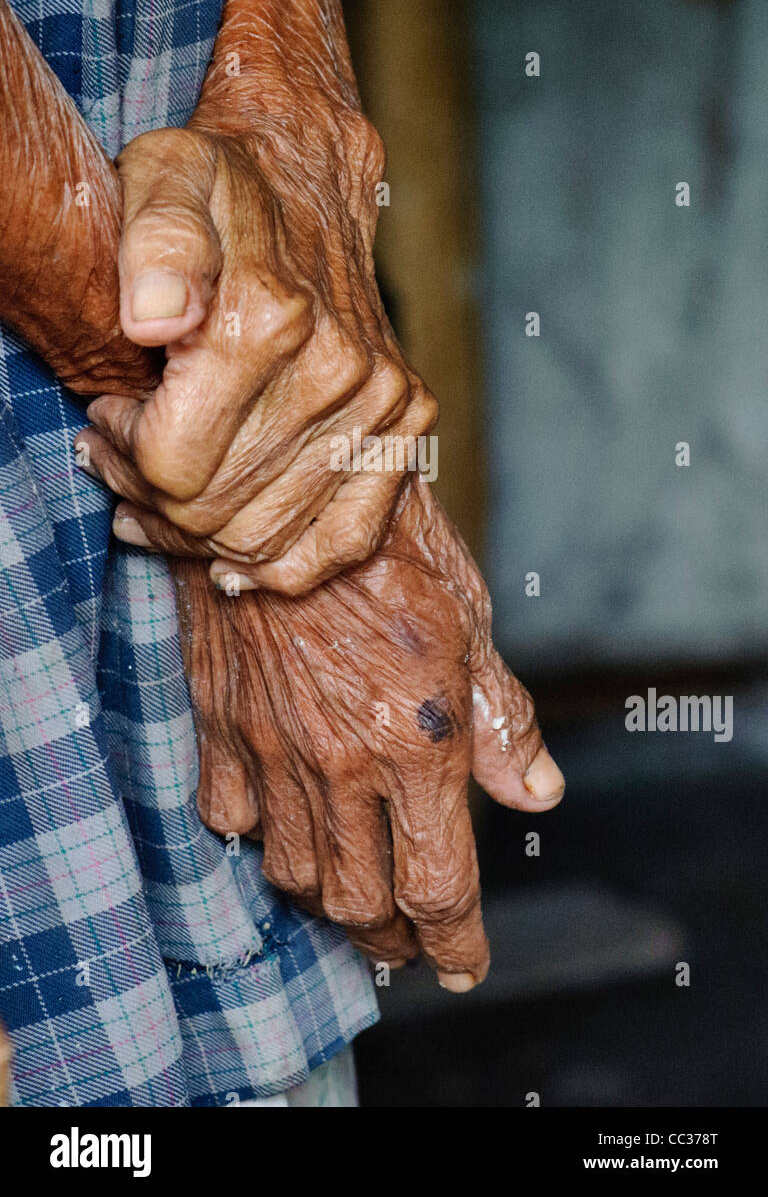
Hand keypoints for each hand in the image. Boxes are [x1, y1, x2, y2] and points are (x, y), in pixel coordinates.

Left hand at [77, 112, 436, 594]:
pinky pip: (350, 539)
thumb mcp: (162, 179)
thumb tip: (154, 319)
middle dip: (150, 497)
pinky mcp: (406, 421)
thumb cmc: (219, 186)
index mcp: (270, 318)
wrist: (306, 177)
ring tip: (161, 492)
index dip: (122, 454)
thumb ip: (153, 241)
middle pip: (215, 510)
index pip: (172, 465)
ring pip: (267, 536)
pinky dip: (289, 566)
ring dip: (197, 534)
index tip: (109, 414)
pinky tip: (236, 563)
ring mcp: (381, 401)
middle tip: (120, 458)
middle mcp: (339, 369)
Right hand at [174, 476, 564, 988]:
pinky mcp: (221, 725)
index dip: (454, 942)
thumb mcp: (471, 621)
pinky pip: (231, 818)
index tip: (463, 966)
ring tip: (353, 897)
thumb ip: (502, 720)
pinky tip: (283, 827)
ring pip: (296, 874)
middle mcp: (342, 763)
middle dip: (392, 939)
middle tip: (410, 940)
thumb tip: (537, 795)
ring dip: (329, 903)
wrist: (278, 488)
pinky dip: (260, 840)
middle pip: (361, 902)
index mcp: (418, 742)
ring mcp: (272, 750)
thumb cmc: (388, 544)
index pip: (437, 885)